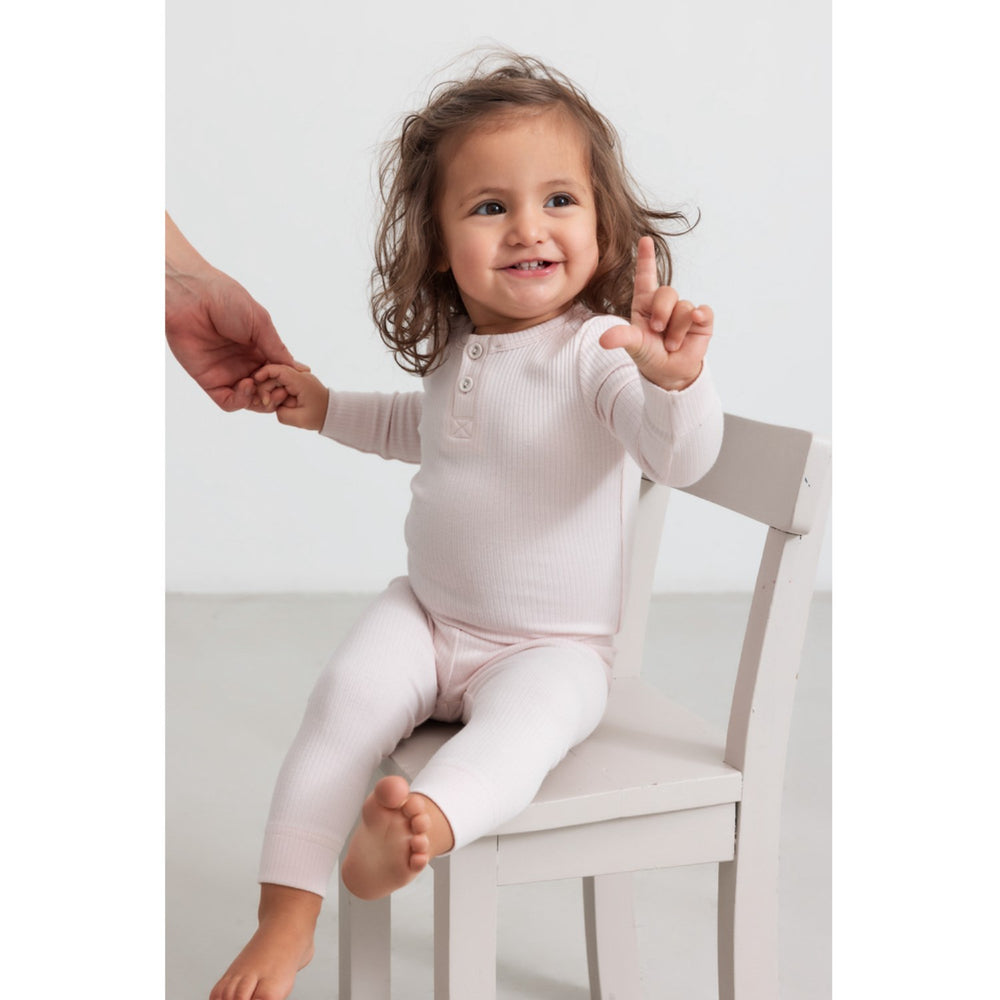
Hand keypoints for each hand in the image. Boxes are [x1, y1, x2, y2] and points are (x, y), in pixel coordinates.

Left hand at [165, 213, 305, 410]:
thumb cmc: (226, 299)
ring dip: (261, 400)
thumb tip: (299, 369)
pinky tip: (247, 385)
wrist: (191, 296)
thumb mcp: (260, 322)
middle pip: (267, 389)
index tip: (296, 381)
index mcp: (260, 348)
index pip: (279, 373)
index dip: (288, 380)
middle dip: (277, 393)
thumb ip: (277, 349)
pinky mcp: (210, 381)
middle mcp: (245, 363)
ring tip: (266, 390)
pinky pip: (229, 401)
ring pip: (250, 400)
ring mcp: (228, 373)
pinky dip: (242, 400)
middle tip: (281, 390)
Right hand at [253, 364, 329, 430]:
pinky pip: (280, 383)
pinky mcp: (296, 383)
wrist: (334, 413)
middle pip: (274, 375)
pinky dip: (275, 392)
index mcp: (300, 380)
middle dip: (265, 389)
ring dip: (271, 392)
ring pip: (275, 380)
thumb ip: (281, 413)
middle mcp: (299, 375)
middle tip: (266, 404)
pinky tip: (275, 402)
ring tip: (273, 406)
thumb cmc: (320, 416)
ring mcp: (297, 378)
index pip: (278, 369)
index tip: (252, 383)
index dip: (262, 373)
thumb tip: (271, 406)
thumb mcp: (299, 419)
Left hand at [599, 236, 713, 390]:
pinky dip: (699, 317)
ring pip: (684, 307)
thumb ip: (622, 338)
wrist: (669, 373)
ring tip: (670, 345)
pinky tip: (696, 322)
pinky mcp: (701, 319)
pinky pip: (703, 311)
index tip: (645, 240)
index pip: (646, 277)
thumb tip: (604, 340)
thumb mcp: (634, 346)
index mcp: (645, 303)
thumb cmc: (649, 355)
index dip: (646, 258)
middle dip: (662, 314)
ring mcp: (684, 310)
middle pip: (667, 292)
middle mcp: (665, 303)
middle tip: (658, 331)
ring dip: (676, 331)